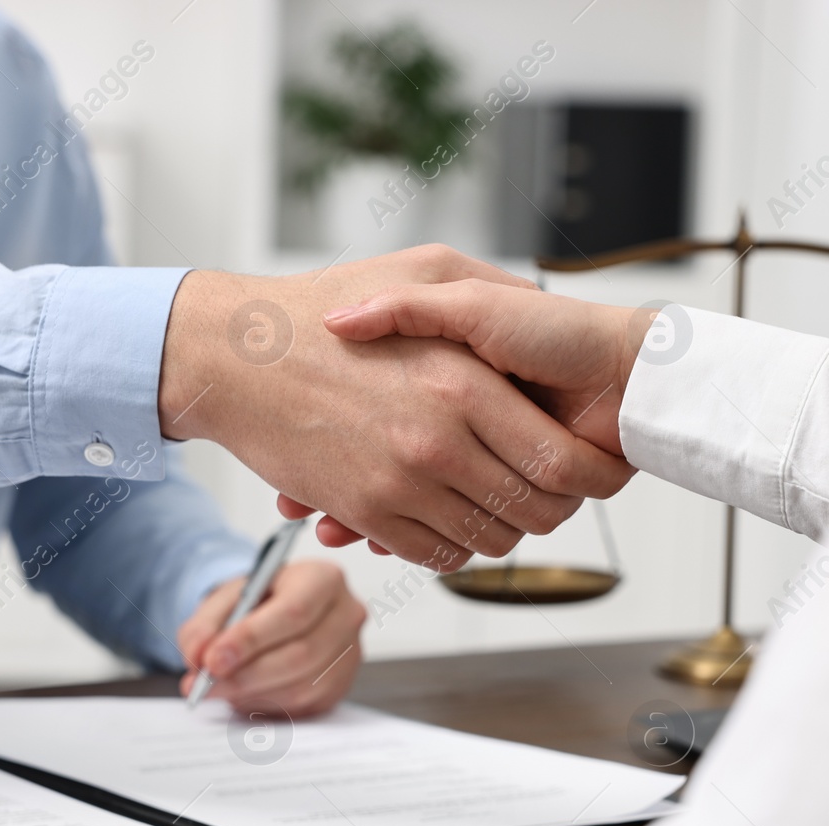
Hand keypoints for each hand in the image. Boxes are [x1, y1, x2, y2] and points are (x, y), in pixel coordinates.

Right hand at [157, 247, 633, 569]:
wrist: (233, 354)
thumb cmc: (321, 307)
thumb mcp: (419, 268)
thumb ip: (490, 289)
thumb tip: (544, 307)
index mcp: (464, 385)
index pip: (561, 462)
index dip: (591, 476)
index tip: (594, 469)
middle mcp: (437, 442)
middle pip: (534, 510)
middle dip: (555, 508)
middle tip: (553, 490)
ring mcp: (399, 485)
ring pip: (488, 541)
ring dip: (503, 530)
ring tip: (501, 500)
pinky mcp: (364, 513)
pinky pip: (434, 554)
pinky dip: (452, 547)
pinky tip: (451, 516)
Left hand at [176, 560, 364, 716]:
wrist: (278, 614)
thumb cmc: (257, 602)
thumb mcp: (225, 599)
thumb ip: (204, 624)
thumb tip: (199, 657)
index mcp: (323, 579)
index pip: (293, 613)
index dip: (251, 640)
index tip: (212, 660)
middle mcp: (345, 615)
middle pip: (299, 655)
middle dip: (245, 675)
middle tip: (204, 684)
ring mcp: (349, 654)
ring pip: (299, 687)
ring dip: (251, 694)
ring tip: (218, 688)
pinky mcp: (340, 686)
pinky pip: (301, 706)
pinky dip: (264, 705)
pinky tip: (243, 693)